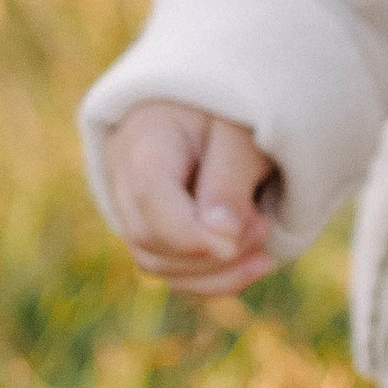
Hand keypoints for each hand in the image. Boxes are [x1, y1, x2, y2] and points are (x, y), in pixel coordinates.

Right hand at [100, 102, 280, 294]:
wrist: (217, 108)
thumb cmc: (231, 113)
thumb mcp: (240, 134)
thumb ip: (229, 181)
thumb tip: (223, 240)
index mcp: (143, 142)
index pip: (151, 199)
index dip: (199, 232)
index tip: (258, 229)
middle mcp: (123, 178)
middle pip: (150, 239)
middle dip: (213, 253)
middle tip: (265, 228)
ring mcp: (129, 208)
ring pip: (156, 264)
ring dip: (216, 272)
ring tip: (263, 246)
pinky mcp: (149, 230)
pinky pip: (169, 271)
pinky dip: (211, 278)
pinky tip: (251, 266)